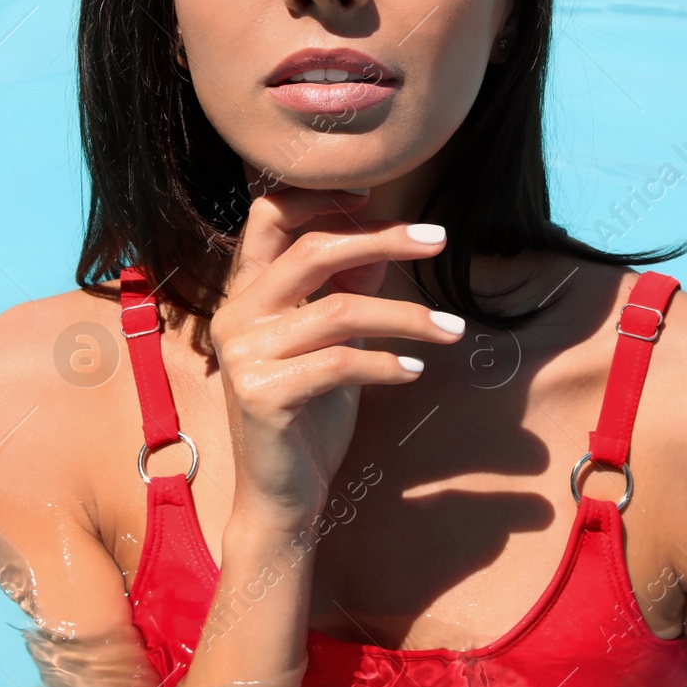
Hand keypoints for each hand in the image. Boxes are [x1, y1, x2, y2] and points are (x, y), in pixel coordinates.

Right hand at [209, 187, 465, 528]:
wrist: (281, 496)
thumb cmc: (310, 411)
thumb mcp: (331, 340)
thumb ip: (345, 290)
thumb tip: (384, 239)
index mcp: (246, 292)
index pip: (269, 216)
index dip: (319, 196)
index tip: (373, 191)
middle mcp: (234, 314)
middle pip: (312, 250)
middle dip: (381, 238)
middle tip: (438, 237)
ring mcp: (243, 354)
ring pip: (339, 310)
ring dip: (407, 316)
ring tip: (452, 330)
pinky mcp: (261, 395)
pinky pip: (339, 363)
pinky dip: (386, 363)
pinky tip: (414, 370)